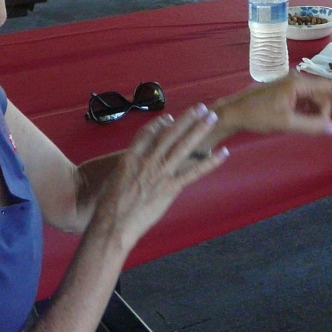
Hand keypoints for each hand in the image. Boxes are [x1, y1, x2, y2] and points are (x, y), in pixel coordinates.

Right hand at [90, 105, 226, 249]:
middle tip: (201, 107)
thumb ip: (127, 170)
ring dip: (199, 130)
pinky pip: (194, 172)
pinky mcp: (170, 188)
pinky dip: (210, 162)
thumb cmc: (108, 206)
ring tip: (212, 118)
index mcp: (131, 157)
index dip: (160, 124)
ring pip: (183, 146)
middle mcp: (148, 160)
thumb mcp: (114, 179)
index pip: (147, 133)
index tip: (169, 118)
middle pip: (170, 134)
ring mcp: (160, 173)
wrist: (112, 224)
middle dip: (187, 119)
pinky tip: (223, 153)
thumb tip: (133, 168)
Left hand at [214, 73, 331, 136]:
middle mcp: (296, 78)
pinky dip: (306, 111)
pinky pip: (304, 99)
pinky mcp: (284, 90)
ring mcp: (290, 83)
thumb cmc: (258, 116)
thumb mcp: (287, 123)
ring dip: (314, 113)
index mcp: (298, 82)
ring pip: (314, 98)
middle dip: (323, 112)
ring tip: (302, 125)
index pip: (331, 86)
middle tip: (314, 128)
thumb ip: (313, 126)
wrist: (233, 113)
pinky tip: (296, 121)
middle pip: (323, 95)